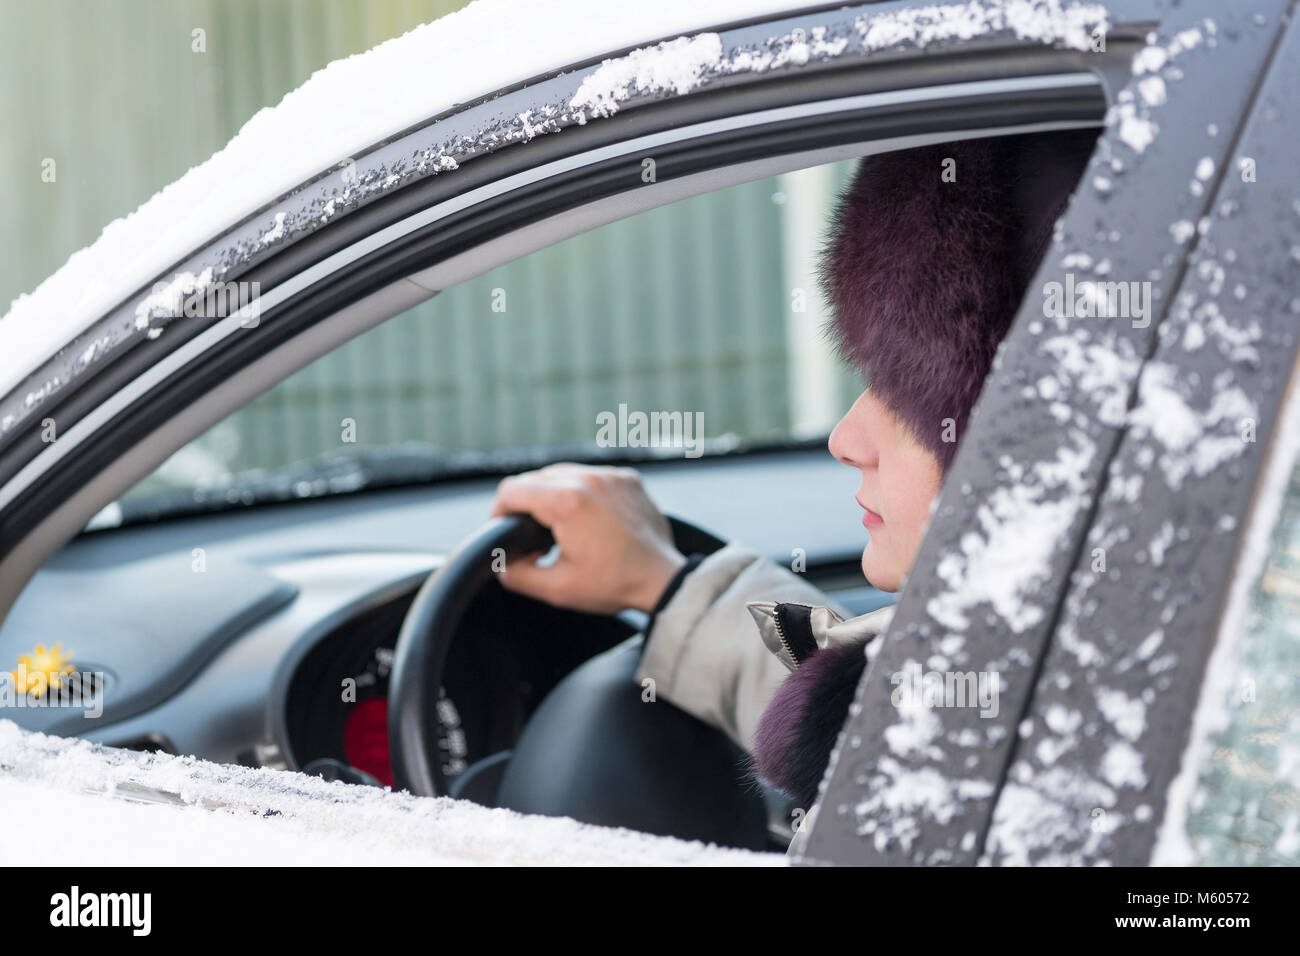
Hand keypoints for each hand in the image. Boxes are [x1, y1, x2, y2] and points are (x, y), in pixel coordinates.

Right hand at [490, 463, 685, 614]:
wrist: (663, 580)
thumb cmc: (615, 584)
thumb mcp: (557, 588)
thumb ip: (517, 575)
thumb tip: (501, 563)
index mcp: (567, 502)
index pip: (511, 490)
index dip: (499, 512)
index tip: (505, 530)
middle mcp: (589, 479)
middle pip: (535, 478)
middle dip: (526, 505)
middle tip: (533, 536)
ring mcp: (611, 476)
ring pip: (563, 473)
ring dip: (553, 495)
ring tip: (559, 527)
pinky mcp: (628, 479)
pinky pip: (591, 476)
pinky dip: (582, 492)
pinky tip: (587, 519)